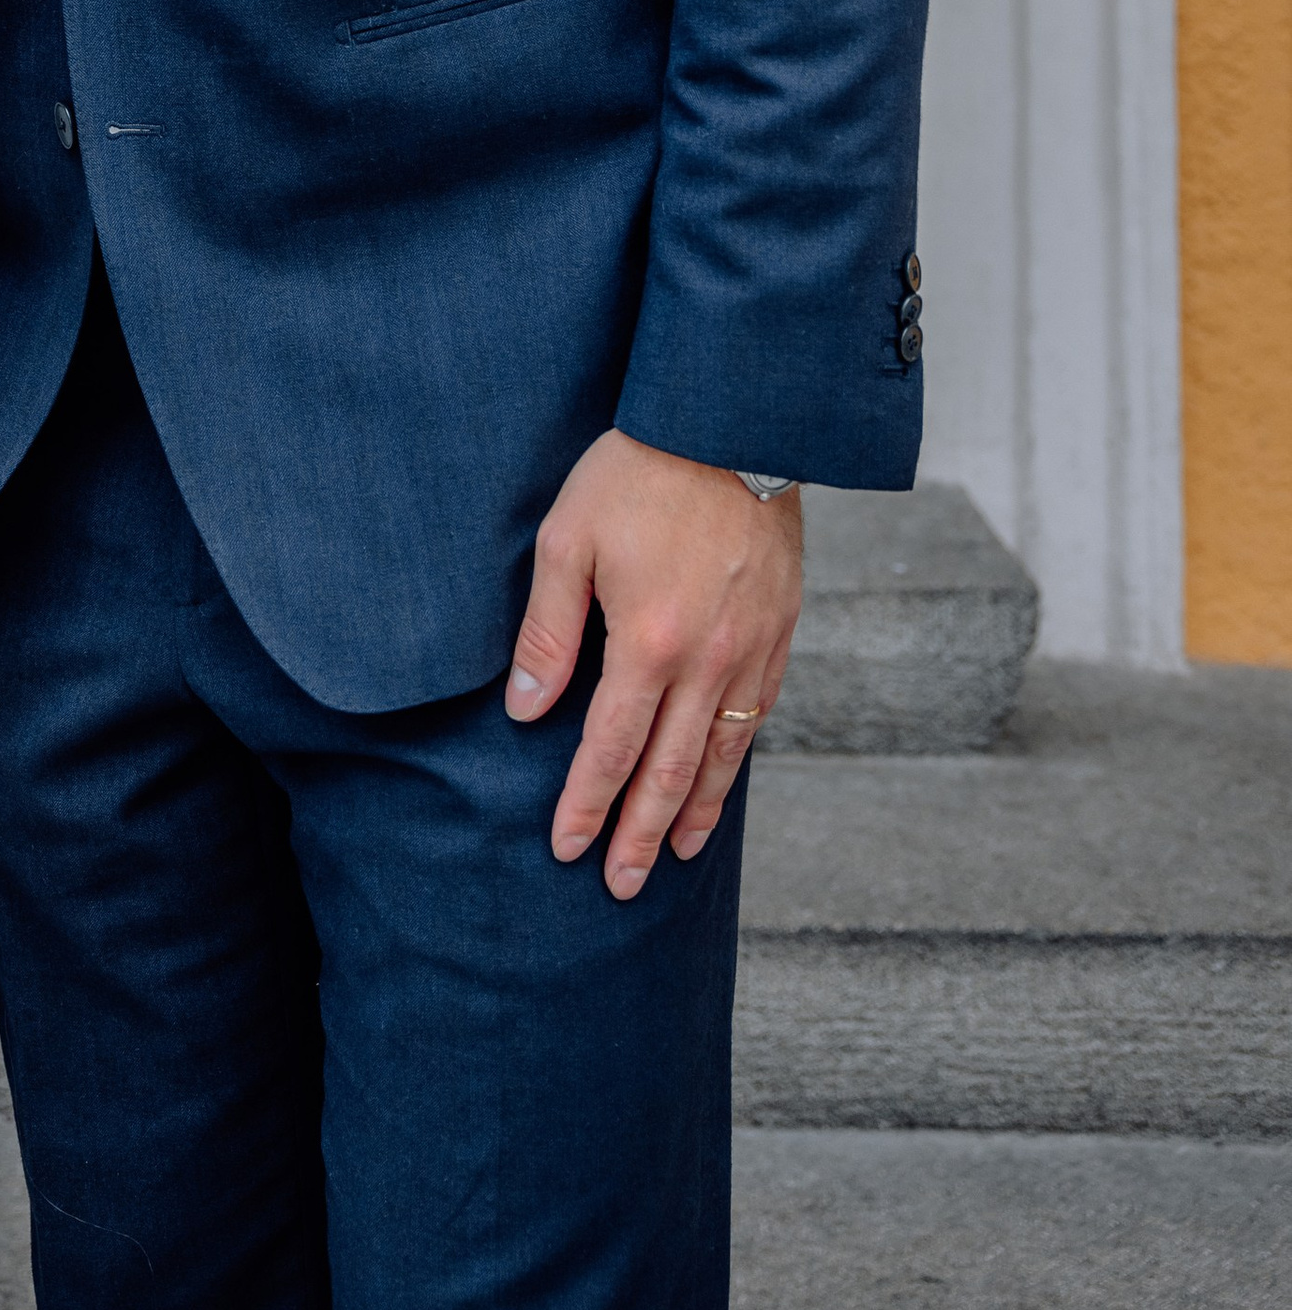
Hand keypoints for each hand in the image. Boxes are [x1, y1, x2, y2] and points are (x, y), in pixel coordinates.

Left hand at [506, 430, 802, 896]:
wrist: (732, 425)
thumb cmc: (636, 474)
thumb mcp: (568, 538)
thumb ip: (549, 629)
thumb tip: (528, 709)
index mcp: (648, 643)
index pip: (612, 748)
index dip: (586, 803)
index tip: (566, 847)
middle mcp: (707, 662)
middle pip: (670, 772)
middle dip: (640, 833)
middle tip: (619, 884)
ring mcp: (751, 651)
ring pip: (722, 754)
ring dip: (696, 812)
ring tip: (675, 856)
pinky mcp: (780, 631)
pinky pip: (759, 716)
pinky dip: (738, 761)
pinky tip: (722, 778)